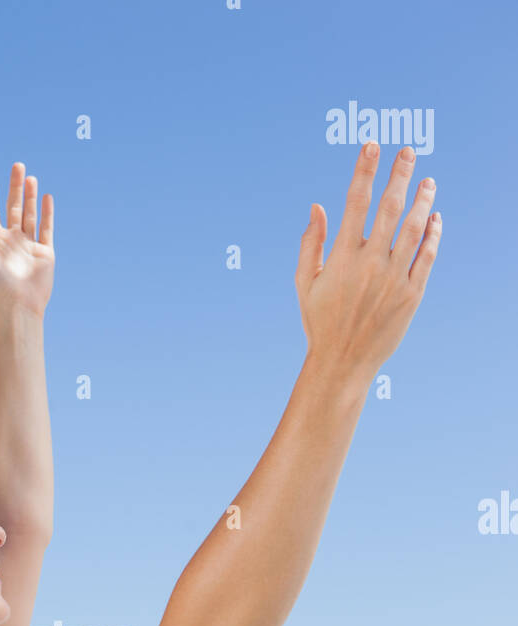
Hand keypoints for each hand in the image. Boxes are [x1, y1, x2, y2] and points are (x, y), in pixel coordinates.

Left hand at [0, 162, 54, 318]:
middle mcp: (12, 241)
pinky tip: (46, 197)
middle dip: (15, 187)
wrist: (19, 305)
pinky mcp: (45, 252)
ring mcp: (29, 245)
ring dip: (30, 196)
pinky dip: (47, 213)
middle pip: (13, 208)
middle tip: (17, 166)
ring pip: (30, 215)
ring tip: (30, 177)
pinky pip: (46, 228)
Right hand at [296, 143, 440, 380]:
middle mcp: (370, 263)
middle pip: (390, 207)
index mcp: (342, 258)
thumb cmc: (320, 322)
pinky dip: (433, 235)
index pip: (355, 202)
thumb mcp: (305, 284)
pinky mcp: (411, 295)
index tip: (372, 146)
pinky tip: (435, 218)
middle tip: (408, 151)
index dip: (364, 170)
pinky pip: (427, 257)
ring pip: (414, 228)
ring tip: (429, 181)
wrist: (342, 363)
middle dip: (400, 174)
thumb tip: (318, 207)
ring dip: (423, 200)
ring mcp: (394, 279)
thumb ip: (311, 244)